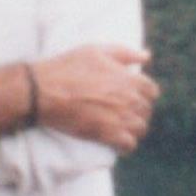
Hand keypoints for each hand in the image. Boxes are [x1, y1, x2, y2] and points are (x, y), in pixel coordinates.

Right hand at [33, 43, 158, 152]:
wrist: (43, 91)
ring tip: (121, 126)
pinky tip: (117, 141)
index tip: (133, 96)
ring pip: (140, 129)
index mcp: (129, 79)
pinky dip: (125, 144)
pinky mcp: (107, 135)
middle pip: (146, 111)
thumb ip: (126, 53)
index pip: (152, 91)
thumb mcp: (97, 51)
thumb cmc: (68, 67)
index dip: (144, 93)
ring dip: (133, 128)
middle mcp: (129, 99)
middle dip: (138, 111)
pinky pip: (129, 145)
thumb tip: (147, 56)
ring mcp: (120, 118)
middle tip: (124, 111)